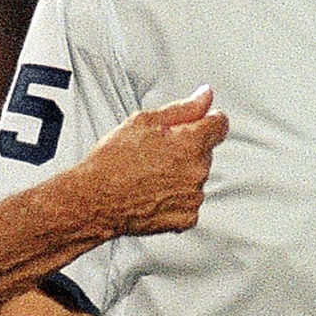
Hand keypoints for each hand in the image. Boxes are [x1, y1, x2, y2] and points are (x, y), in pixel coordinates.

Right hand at [74, 86, 226, 238]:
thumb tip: (204, 97)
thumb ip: (183, 108)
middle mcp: (198, 170)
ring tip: (149, 175)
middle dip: (187, 149)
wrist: (95, 199)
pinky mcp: (186, 218)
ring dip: (181, 175)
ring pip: (196, 178)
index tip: (198, 122)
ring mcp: (193, 196)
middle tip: (156, 152)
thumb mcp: (144, 121)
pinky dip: (176, 199)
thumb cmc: (113, 161)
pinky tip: (154, 193)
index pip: (220, 124)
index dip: (207, 120)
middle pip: (205, 152)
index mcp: (191, 142)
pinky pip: (189, 203)